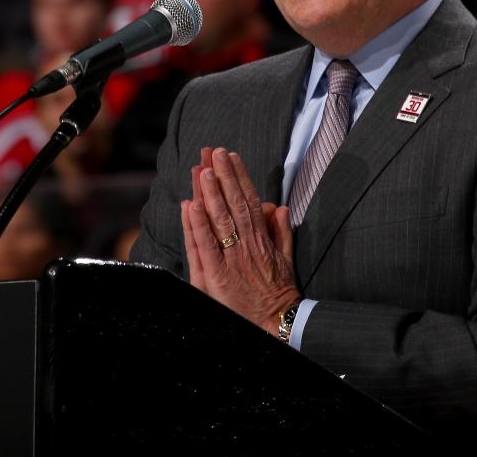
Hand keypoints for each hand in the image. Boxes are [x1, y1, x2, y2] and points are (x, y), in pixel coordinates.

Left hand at [180, 147, 300, 335]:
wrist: (277, 325)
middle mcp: (247, 245)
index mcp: (262, 240)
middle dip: (224, 176)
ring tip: (203, 170)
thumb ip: (282, 233)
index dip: (240, 177)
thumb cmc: (280, 294)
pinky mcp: (216, 276)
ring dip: (210, 194)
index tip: (231, 155)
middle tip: (214, 152)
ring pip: (220, 221)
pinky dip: (197, 226)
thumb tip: (279, 207)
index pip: (250, 201)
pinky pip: (205, 247)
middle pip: (234, 204)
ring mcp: (231, 260)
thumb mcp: (286, 261)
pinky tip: (190, 206)